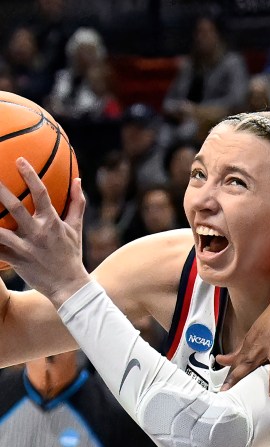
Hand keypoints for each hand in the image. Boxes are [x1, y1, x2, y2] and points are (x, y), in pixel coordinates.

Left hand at [0, 158, 89, 306]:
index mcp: (52, 222)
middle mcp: (38, 233)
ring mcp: (26, 248)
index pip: (41, 194)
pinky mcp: (16, 261)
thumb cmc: (71, 254)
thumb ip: (76, 203)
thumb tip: (77, 179)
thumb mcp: (76, 228)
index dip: (30, 175)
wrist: (69, 285)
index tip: (19, 160)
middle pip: (15, 207)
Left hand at [218, 295, 269, 398]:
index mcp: (253, 341)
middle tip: (240, 397)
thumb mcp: (254, 333)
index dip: (231, 376)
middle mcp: (265, 342)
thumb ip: (238, 350)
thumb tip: (220, 360)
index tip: (223, 391)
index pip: (239, 361)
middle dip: (245, 377)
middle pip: (252, 362)